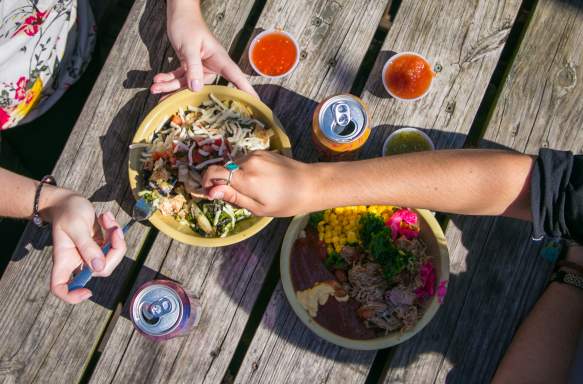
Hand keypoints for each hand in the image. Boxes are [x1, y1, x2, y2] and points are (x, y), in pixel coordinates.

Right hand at [41, 188, 126, 303]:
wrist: (69, 200)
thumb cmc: (67, 212)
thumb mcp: (76, 226)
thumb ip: (88, 247)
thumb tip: (99, 267)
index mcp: (64, 260)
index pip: (60, 287)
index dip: (72, 296)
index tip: (88, 292)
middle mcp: (76, 261)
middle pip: (100, 270)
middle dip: (114, 251)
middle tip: (114, 229)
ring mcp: (88, 255)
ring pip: (111, 258)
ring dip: (116, 237)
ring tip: (106, 218)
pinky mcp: (99, 247)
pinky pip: (114, 246)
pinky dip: (114, 232)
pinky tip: (106, 217)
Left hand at [151, 0, 256, 96]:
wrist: (178, 13)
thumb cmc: (188, 24)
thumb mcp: (189, 46)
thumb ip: (192, 67)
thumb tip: (195, 88)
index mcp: (219, 59)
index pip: (236, 78)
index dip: (246, 91)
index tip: (255, 104)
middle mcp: (211, 65)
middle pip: (203, 87)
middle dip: (184, 94)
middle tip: (168, 102)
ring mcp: (200, 67)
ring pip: (187, 83)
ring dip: (170, 86)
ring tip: (155, 89)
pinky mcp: (189, 65)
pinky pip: (179, 77)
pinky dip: (168, 79)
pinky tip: (157, 81)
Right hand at [202, 151, 317, 216]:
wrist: (310, 184)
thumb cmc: (286, 202)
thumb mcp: (258, 208)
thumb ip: (233, 198)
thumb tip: (211, 192)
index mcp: (245, 179)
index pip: (213, 173)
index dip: (206, 182)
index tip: (210, 192)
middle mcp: (248, 162)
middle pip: (222, 169)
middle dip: (223, 182)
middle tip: (238, 197)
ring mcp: (255, 155)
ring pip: (233, 165)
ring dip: (235, 176)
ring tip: (253, 190)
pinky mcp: (262, 152)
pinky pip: (245, 160)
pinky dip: (245, 170)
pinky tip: (261, 181)